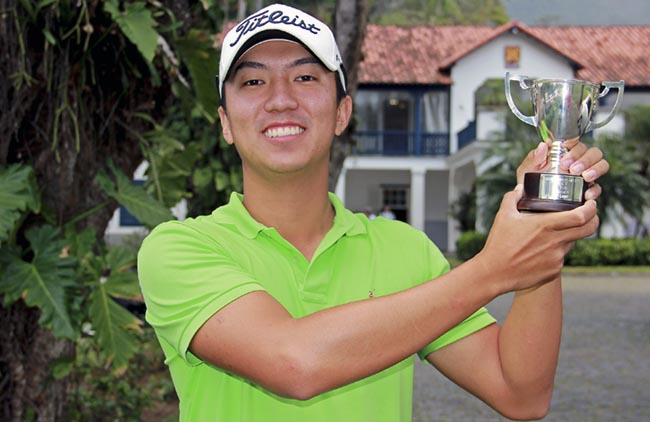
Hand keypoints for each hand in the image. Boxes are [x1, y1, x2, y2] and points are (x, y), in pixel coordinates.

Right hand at [475, 184, 598, 292]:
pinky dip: (556, 252)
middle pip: (588, 229)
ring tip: (552, 234)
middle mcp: (555, 242)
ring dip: (569, 236)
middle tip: (590, 215)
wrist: (494, 273)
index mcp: (544, 225)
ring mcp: (556, 257)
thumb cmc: (498, 243)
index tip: (591, 203)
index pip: (581, 216)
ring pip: (572, 242)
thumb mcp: (503, 215)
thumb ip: (513, 197)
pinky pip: (561, 257)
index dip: (591, 209)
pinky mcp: (554, 270)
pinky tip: (540, 251)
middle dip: (594, 220)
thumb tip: (521, 188)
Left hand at [517, 140, 608, 200]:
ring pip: (601, 165)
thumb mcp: (526, 171)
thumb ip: (533, 158)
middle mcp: (576, 162)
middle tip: (573, 168)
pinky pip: (598, 187)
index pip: (575, 142)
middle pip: (593, 152)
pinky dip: (595, 190)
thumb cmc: (528, 185)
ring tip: (585, 177)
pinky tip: (587, 193)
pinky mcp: (587, 190)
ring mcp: (584, 175)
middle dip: (585, 158)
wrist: (531, 207)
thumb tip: (543, 146)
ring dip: (595, 169)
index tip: (567, 148)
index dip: (574, 143)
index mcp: (563, 154)